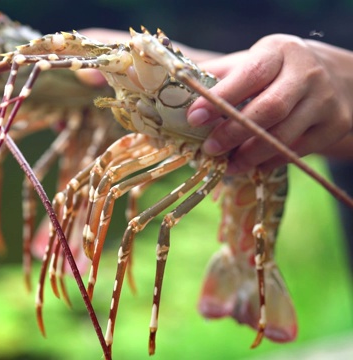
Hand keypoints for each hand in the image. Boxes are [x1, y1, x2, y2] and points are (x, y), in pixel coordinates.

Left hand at [187, 34, 352, 173]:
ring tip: (226, 165)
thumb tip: (173, 97)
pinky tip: (250, 166)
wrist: (332, 76)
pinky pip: (297, 151)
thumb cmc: (275, 71)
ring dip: (250, 155)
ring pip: (284, 135)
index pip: (250, 75)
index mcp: (279, 51)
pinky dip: (270, 162)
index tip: (193, 117)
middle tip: (209, 149)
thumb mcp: (248, 62)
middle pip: (269, 109)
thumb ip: (215, 77)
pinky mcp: (334, 125)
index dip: (220, 98)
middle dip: (233, 133)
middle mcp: (307, 73)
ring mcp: (325, 100)